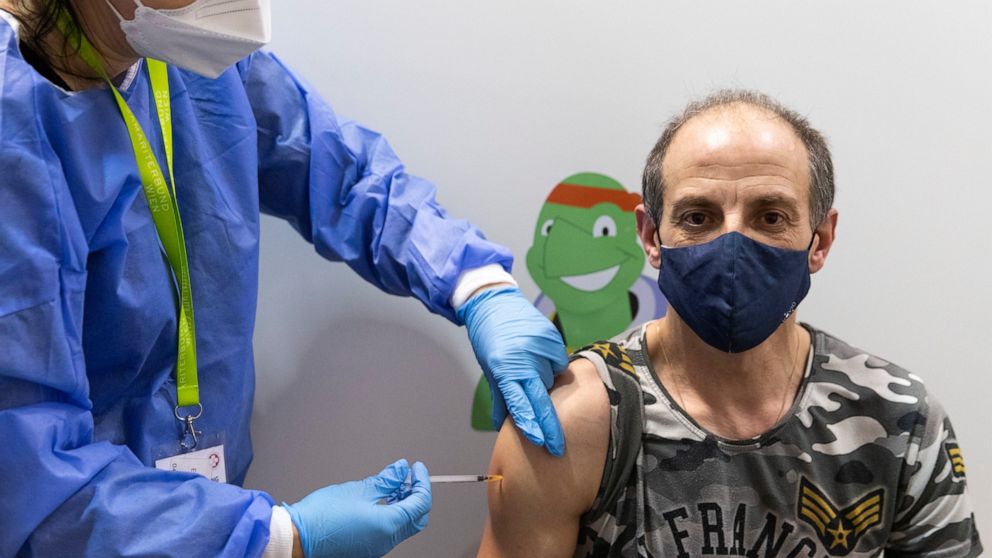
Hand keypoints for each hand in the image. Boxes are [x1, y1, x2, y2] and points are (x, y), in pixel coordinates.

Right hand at [284, 459, 430, 557]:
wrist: (297, 537)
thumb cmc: (322, 515)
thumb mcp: (359, 489)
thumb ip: (387, 480)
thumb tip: (401, 469)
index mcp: (388, 526)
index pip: (420, 503)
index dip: (422, 482)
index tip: (417, 468)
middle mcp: (386, 541)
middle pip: (417, 518)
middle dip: (417, 494)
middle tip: (409, 476)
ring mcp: (377, 547)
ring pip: (403, 525)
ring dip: (404, 503)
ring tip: (394, 484)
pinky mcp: (367, 548)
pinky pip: (389, 531)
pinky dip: (392, 513)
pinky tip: (382, 499)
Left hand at [458, 286, 567, 455]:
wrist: (494, 303)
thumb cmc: (489, 338)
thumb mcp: (489, 368)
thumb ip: (500, 397)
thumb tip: (503, 425)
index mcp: (505, 368)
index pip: (520, 403)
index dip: (531, 425)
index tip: (541, 442)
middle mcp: (524, 358)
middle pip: (542, 398)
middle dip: (550, 425)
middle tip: (557, 447)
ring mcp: (540, 346)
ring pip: (551, 378)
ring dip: (546, 381)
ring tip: (533, 368)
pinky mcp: (552, 337)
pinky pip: (559, 361)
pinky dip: (552, 364)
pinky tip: (540, 356)